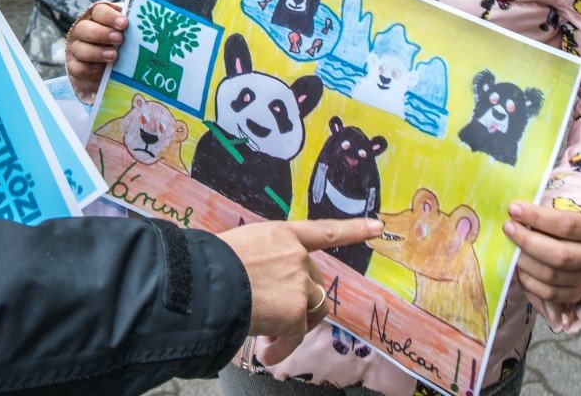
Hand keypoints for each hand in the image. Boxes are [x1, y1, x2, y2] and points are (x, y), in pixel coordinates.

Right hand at [63, 0, 124, 101]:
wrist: (114, 71)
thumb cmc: (125, 46)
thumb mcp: (130, 35)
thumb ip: (133, 27)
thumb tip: (146, 23)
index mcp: (97, 18)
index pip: (98, 11)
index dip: (109, 16)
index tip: (124, 23)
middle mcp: (84, 32)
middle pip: (84, 28)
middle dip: (101, 33)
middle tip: (119, 39)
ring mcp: (77, 49)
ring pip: (78, 48)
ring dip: (95, 52)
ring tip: (113, 56)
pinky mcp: (75, 67)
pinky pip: (76, 67)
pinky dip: (87, 68)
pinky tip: (100, 68)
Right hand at [219, 218, 383, 352]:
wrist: (203, 283)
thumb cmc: (208, 266)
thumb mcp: (240, 249)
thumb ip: (263, 261)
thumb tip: (264, 286)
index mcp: (281, 234)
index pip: (322, 231)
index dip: (352, 230)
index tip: (377, 227)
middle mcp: (296, 255)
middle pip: (313, 284)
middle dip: (298, 303)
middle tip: (272, 319)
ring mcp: (298, 283)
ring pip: (311, 310)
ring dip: (294, 325)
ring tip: (268, 337)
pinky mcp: (295, 311)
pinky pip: (297, 335)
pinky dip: (283, 348)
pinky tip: (266, 353)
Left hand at [503, 200, 580, 307]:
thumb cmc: (564, 229)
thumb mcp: (561, 215)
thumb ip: (542, 216)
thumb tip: (513, 213)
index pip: (566, 224)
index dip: (537, 217)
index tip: (513, 209)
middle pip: (559, 255)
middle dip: (527, 241)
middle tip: (507, 228)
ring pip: (550, 276)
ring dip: (524, 262)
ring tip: (510, 249)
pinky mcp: (574, 296)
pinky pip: (547, 293)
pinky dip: (528, 280)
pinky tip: (518, 268)